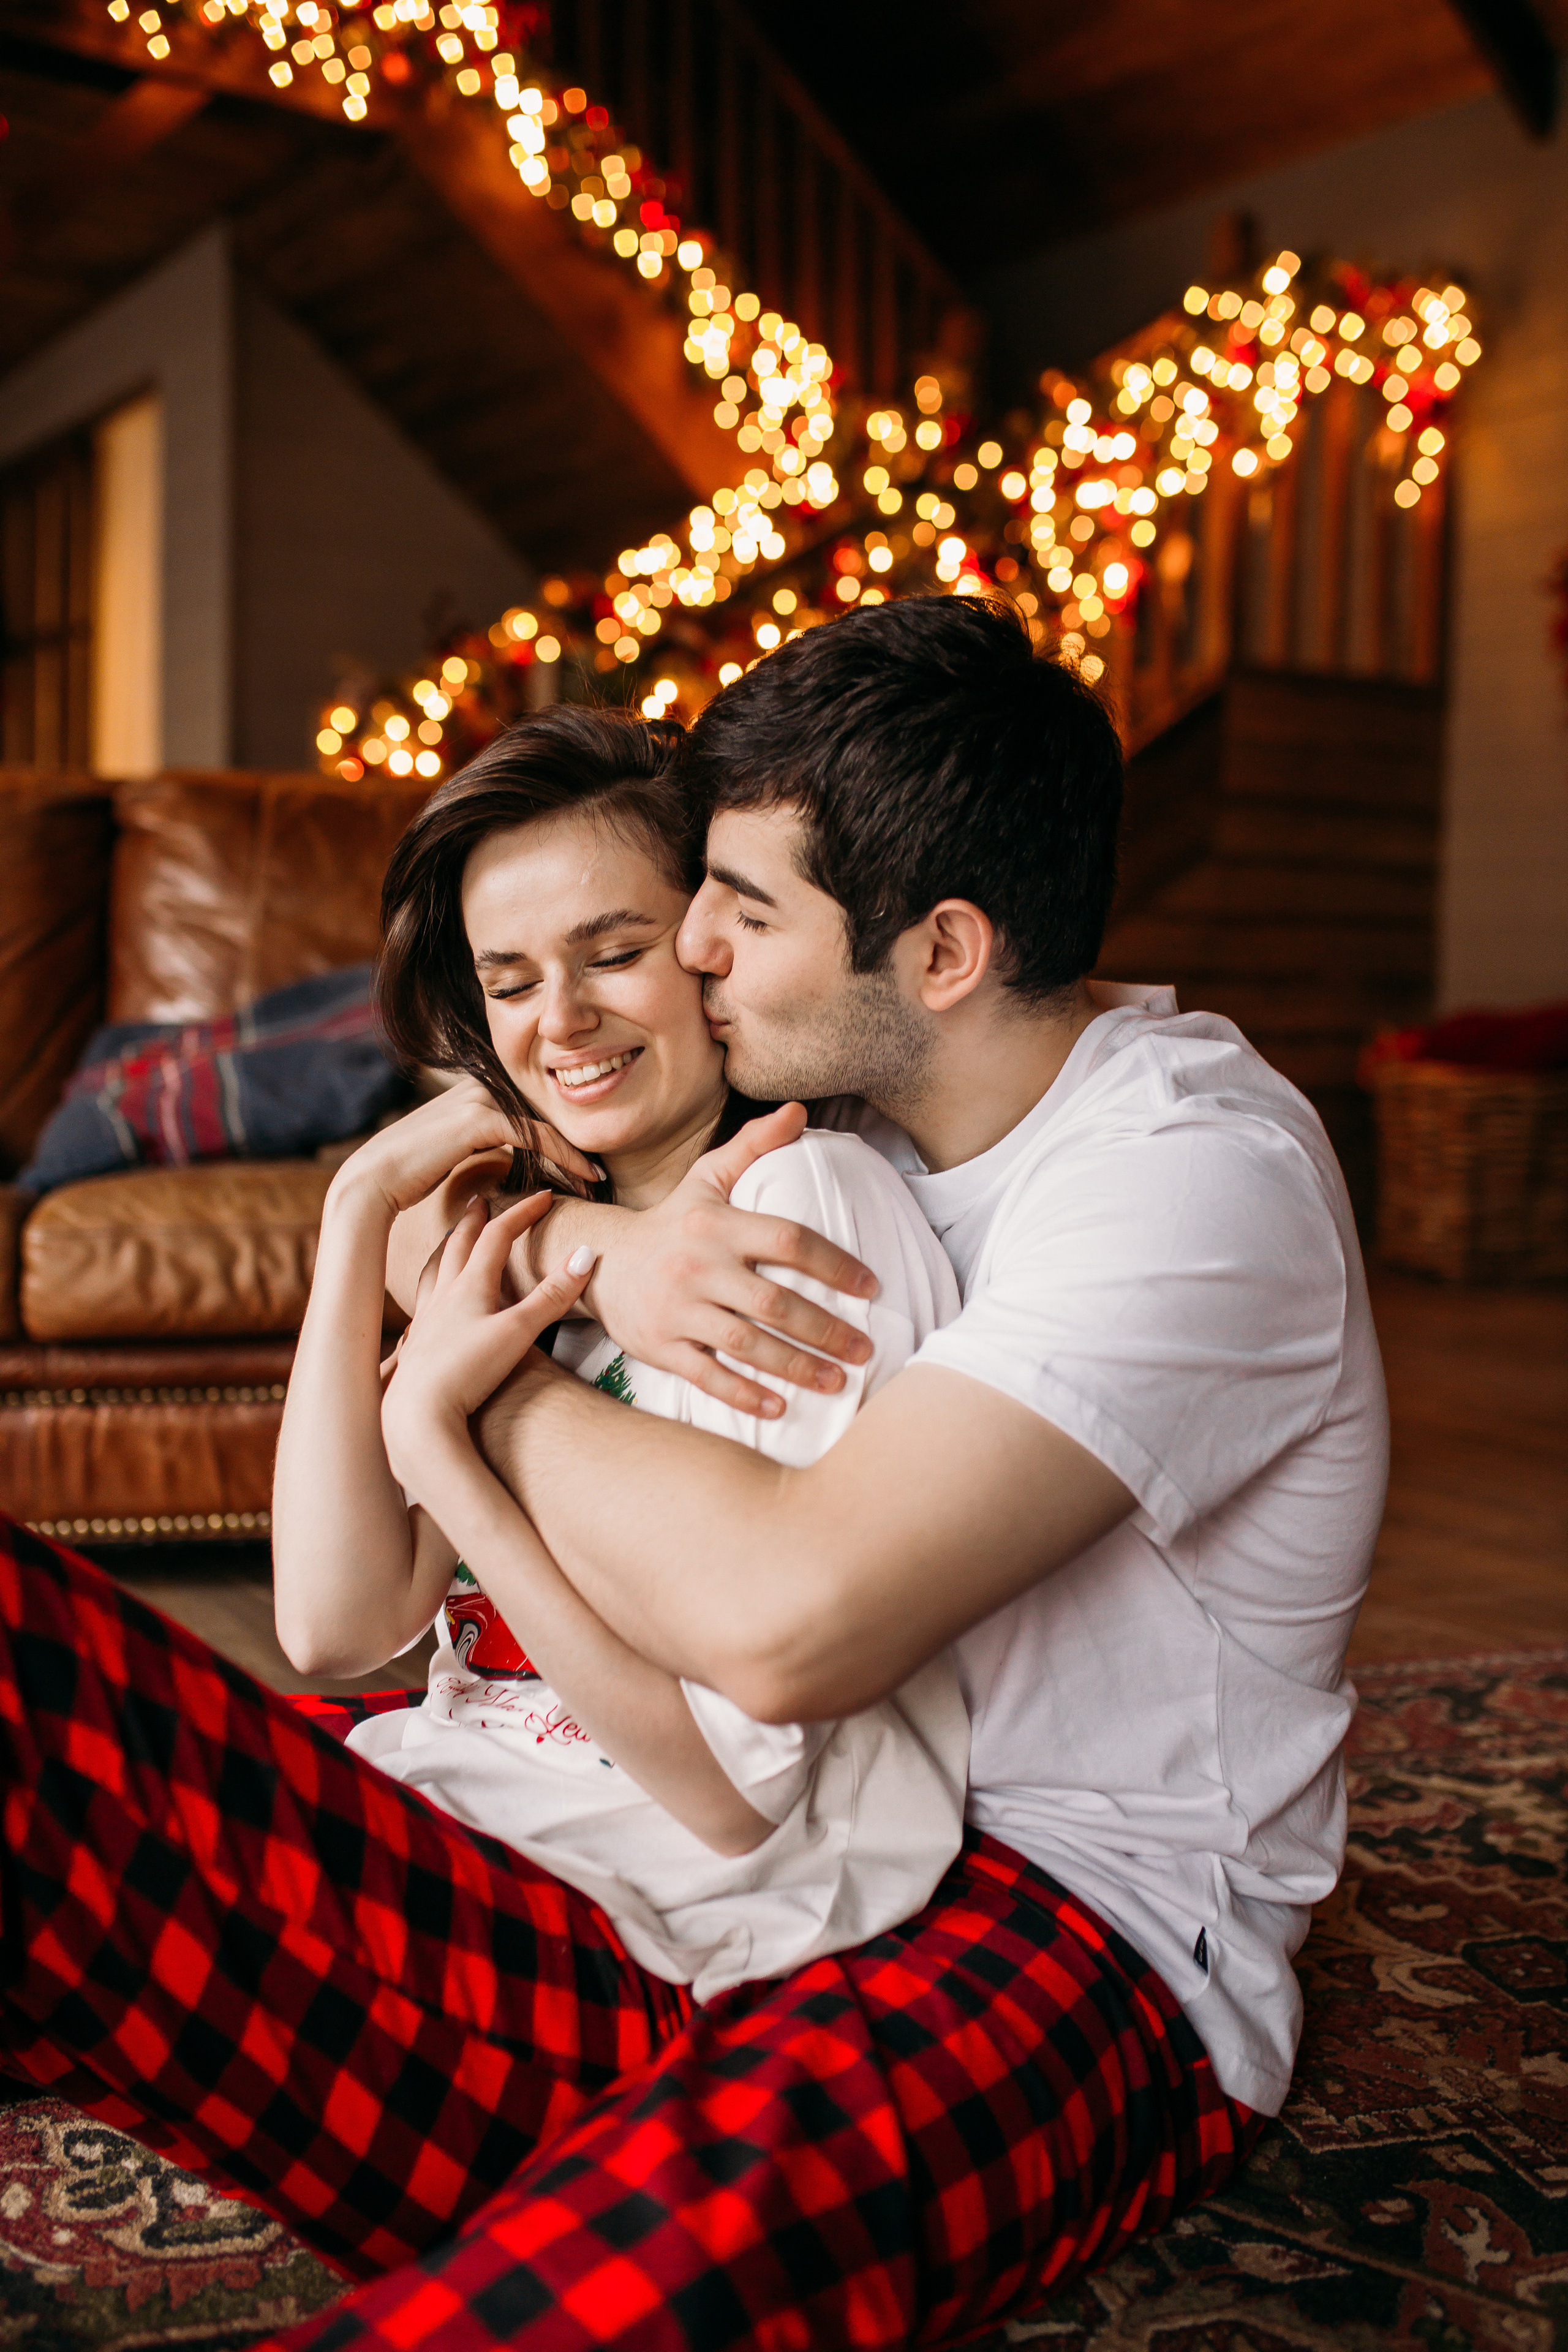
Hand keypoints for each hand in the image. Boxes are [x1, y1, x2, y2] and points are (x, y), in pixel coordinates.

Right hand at [333, 1075, 598, 1221]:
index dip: (561, 1132)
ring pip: (545, 1120)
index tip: (586, 1164)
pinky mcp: (480, 1119)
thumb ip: (487, 1147)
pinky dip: (565, 1156)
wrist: (374, 1181)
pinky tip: (587, 1177)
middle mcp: (480, 1085)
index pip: (531, 1105)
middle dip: (574, 1138)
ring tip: (599, 1178)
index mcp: (476, 1089)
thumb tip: (512, 1163)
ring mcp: (480, 1099)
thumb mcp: (458, 1153)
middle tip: (601, 1171)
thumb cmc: (412, 1175)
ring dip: (576, 1150)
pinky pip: (536, 1136)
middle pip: (543, 1108)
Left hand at [382, 1192, 593, 1489]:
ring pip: (434, 1271)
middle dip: (473, 1220)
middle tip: (480, 1201)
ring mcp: (425, 1320)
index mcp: (469, 1286)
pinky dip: (428, 1289)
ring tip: (450, 1240)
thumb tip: (586, 1254)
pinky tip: (428, 1302)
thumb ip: (552, 1296)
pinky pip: (421, 1304)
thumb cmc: (467, 1371)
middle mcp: (443, 1296)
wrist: (417, 1414)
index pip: (497, 1235)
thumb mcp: (519, 1332)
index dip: (522, 1212)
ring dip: (446, 1248)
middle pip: (458, 1245)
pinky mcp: (416, 1346)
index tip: (543, 1196)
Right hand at [590, 1102, 878, 1418]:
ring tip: (837, 1381)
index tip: (871, 1288)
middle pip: (775, 1302)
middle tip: (865, 1350)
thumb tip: (798, 1111)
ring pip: (746, 1344)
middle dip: (826, 1330)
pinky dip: (744, 1394)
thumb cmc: (672, 1221)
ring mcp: (678, 1310)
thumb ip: (754, 1146)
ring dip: (797, 1367)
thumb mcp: (708, 1178)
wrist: (600, 1261)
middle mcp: (698, 1266)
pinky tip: (780, 1408)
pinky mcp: (660, 1346)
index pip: (788, 1240)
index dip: (834, 1264)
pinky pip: (708, 1376)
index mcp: (717, 1225)